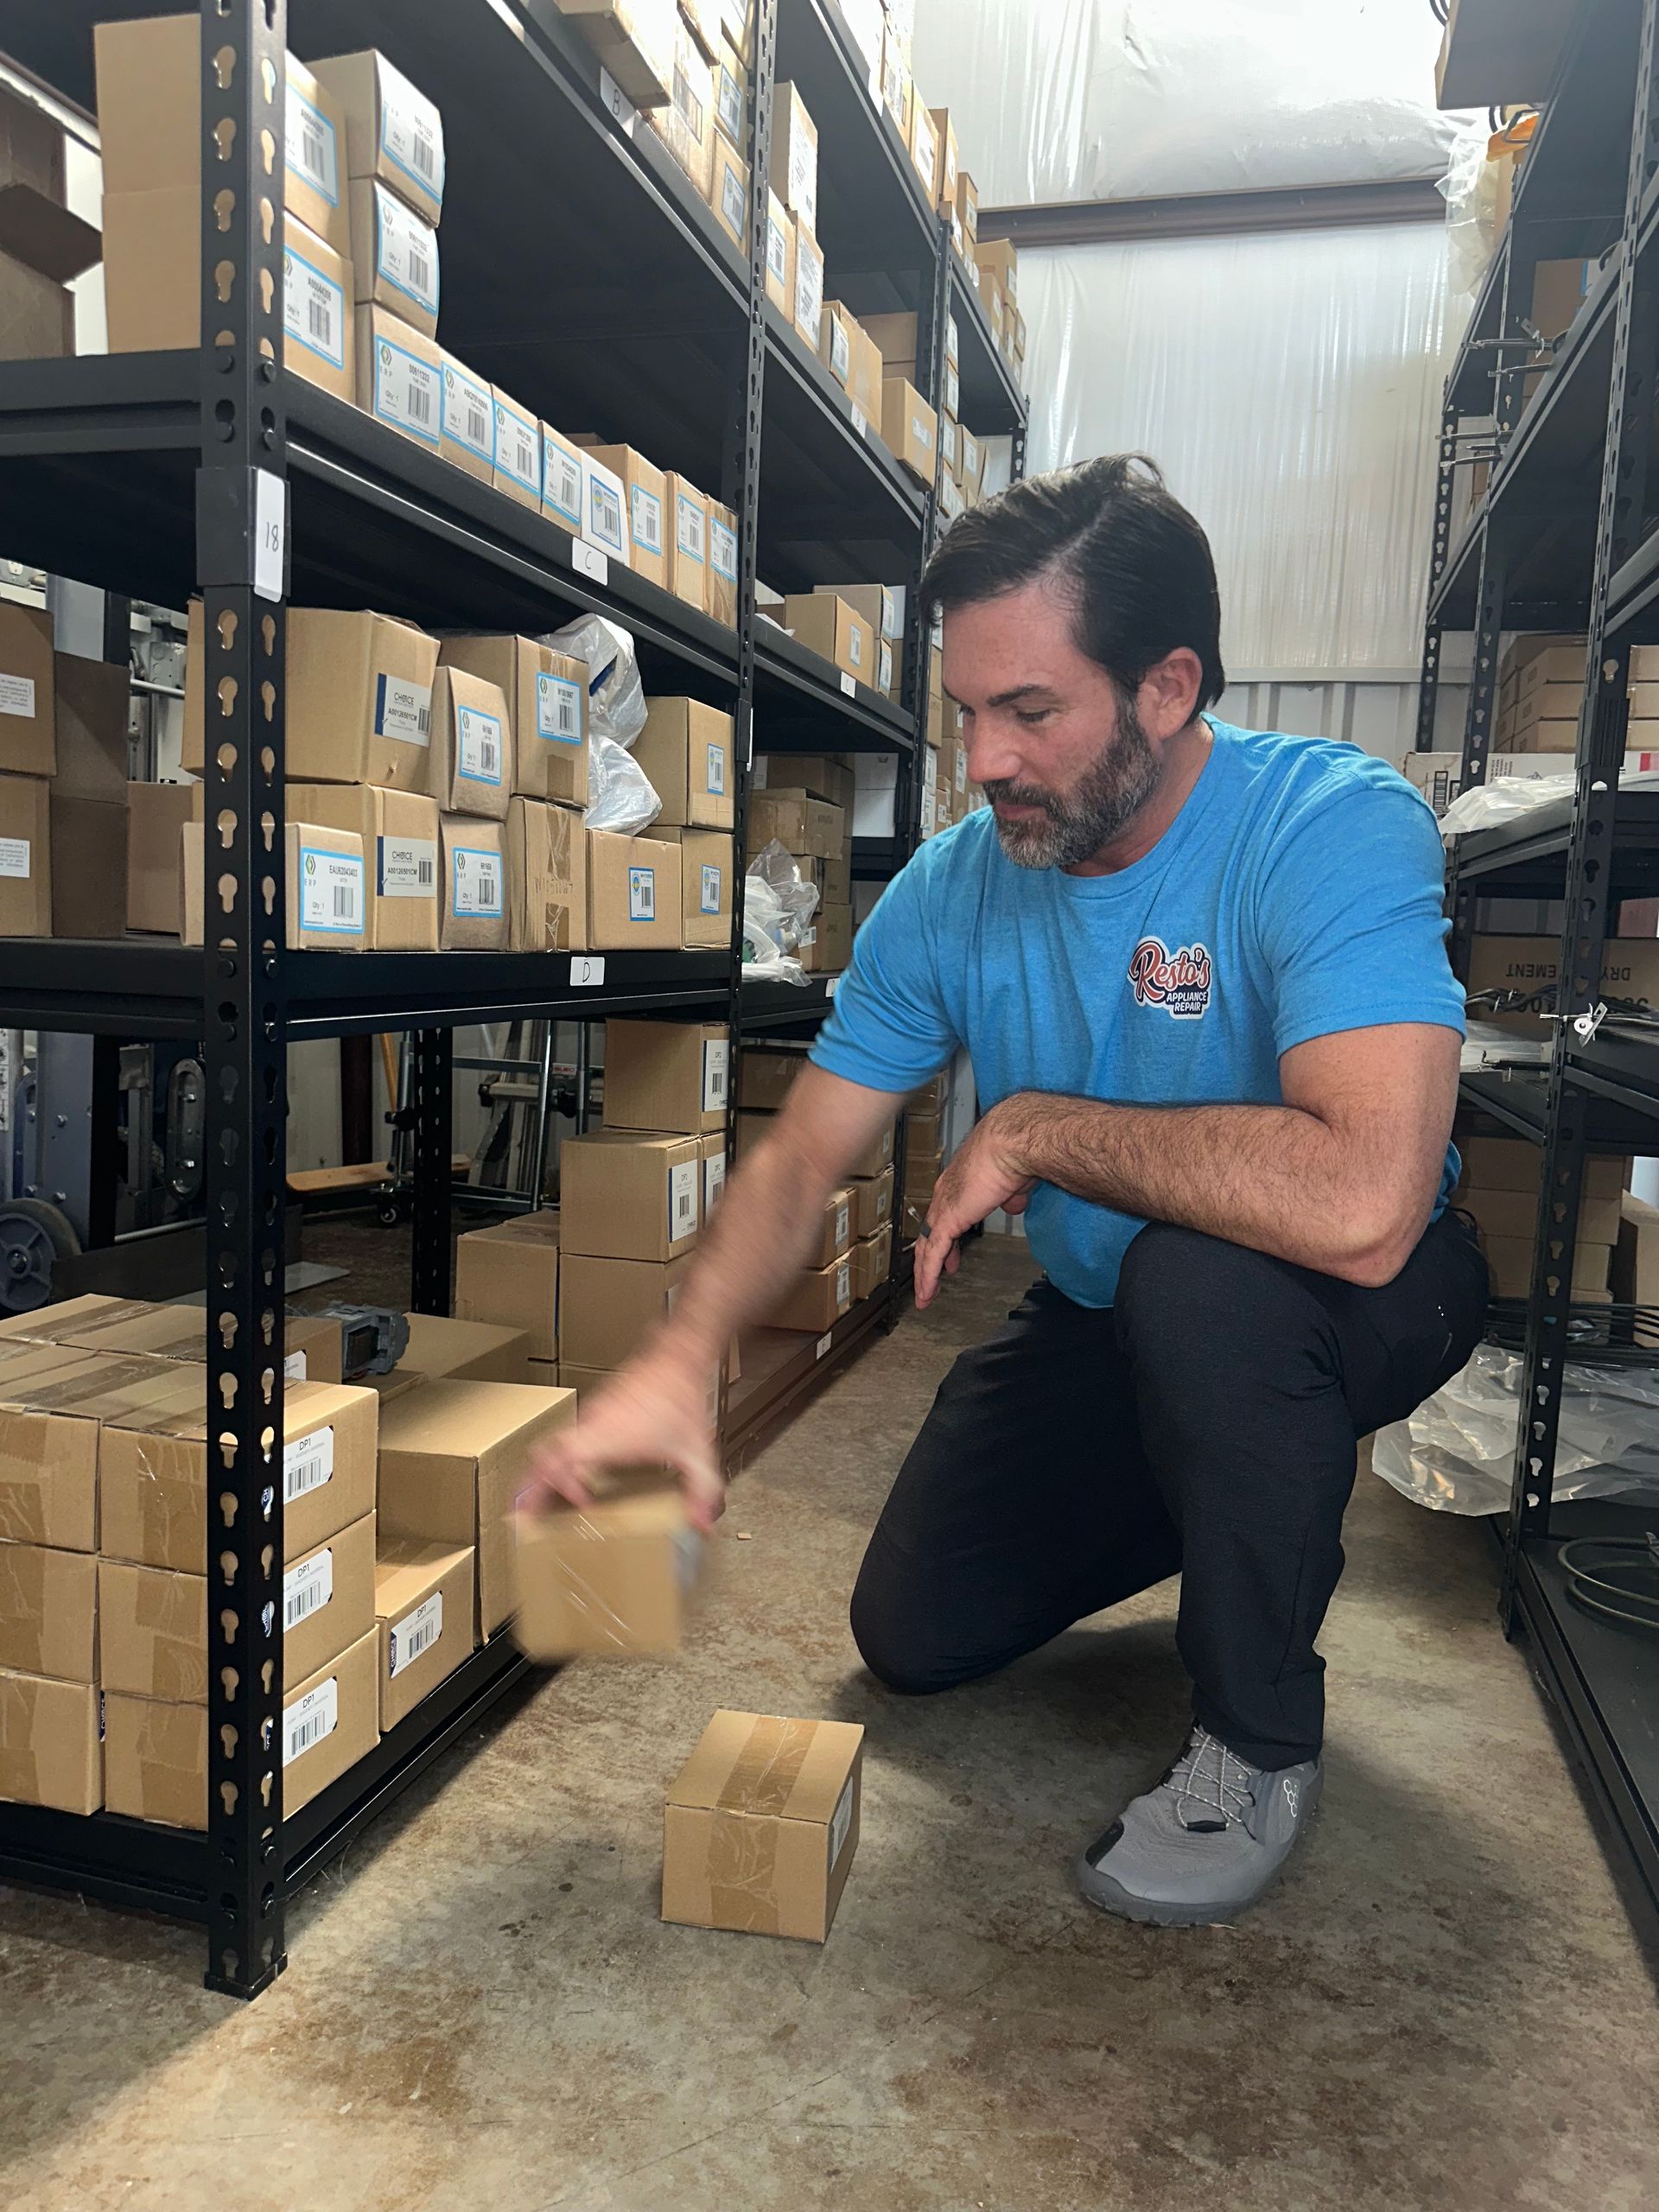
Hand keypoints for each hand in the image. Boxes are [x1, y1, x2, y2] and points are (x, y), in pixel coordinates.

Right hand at [520, 1352, 725, 1531]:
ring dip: (543, 1472)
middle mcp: (592, 1425)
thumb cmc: (681, 1400)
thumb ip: (703, 1489)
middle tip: (522, 1513)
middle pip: (544, 1455)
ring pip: (552, 1444)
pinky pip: (567, 1436)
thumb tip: (702, 1526)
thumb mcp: (697, 1450)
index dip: (558, 1484)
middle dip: (530, 1486)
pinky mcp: (596, 1410)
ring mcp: (591, 1415)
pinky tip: (575, 1474)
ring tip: (539, 1500)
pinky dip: (559, 1458)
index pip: (560, 1459)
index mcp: (608, 1436)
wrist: (676, 1356)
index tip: (579, 1503)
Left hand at [913, 1102, 1034, 1308]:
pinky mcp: (947, 1220)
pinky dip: (928, 1275)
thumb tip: (1015, 1204)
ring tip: (926, 1295)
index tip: (948, 1256)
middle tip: (931, 1278)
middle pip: (929, 1232)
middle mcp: (944, 1194)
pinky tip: (928, 1292)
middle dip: (929, 1258)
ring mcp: (943, 1208)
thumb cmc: (1014, 1154)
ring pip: (926, 1247)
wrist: (1010, 1145)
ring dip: (925, 1273)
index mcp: (958, 1183)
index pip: (944, 1216)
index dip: (944, 1237)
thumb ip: (1011, 1196)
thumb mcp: (1014, 1182)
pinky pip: (933, 1254)